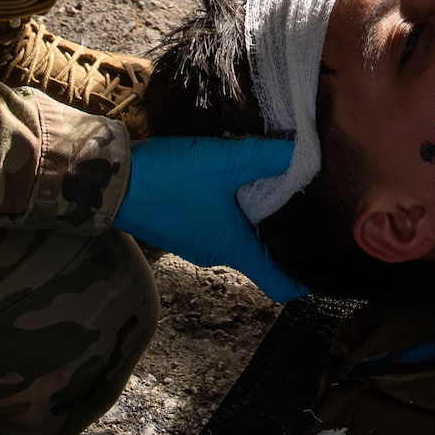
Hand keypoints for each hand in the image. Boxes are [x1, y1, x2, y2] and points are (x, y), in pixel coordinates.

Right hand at [112, 135, 306, 301]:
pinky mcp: (178, 228)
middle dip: (282, 235)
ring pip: (237, 238)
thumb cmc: (170, 179)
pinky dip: (230, 210)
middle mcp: (215, 254)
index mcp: (233, 249)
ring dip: (254, 218)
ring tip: (274, 186)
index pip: (279, 284)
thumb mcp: (226, 161)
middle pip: (260, 256)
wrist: (112, 181)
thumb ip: (268, 156)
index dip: (303, 279)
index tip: (322, 264)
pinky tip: (234, 181)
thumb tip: (303, 150)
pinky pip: (215, 225)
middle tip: (306, 207)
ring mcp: (194, 243)